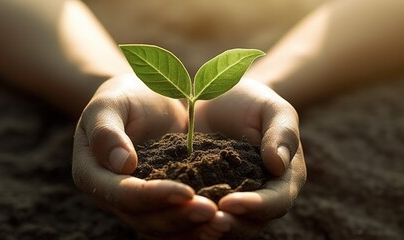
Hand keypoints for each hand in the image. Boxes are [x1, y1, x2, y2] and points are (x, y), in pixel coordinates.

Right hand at [72, 74, 219, 238]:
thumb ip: (107, 132)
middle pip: (142, 218)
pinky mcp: (159, 201)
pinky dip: (195, 226)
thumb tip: (122, 165)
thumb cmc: (125, 98)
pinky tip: (220, 222)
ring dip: (190, 228)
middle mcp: (111, 195)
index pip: (119, 193)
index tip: (186, 191)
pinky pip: (175, 222)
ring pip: (160, 227)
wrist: (145, 100)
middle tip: (211, 211)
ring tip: (221, 223)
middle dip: (177, 217)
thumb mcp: (109, 105)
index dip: (151, 196)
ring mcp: (135, 203)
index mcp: (91, 173)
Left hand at [195, 78, 306, 237]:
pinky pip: (201, 214)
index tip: (230, 202)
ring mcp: (233, 197)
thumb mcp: (272, 109)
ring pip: (227, 225)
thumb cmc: (252, 101)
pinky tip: (171, 213)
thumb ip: (282, 133)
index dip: (256, 206)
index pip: (277, 201)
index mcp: (284, 178)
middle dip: (232, 225)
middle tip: (209, 221)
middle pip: (252, 223)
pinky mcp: (207, 195)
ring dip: (209, 228)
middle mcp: (260, 195)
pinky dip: (189, 219)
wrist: (221, 98)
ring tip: (189, 221)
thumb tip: (279, 165)